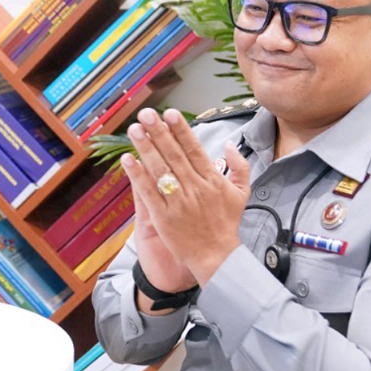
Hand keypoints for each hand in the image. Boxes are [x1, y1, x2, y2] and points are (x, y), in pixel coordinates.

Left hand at [121, 107, 250, 286]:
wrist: (217, 257)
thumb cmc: (227, 225)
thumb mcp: (241, 193)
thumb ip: (239, 166)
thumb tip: (228, 144)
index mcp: (211, 180)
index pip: (193, 149)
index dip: (180, 130)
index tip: (170, 113)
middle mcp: (194, 188)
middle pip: (173, 155)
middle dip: (159, 132)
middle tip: (146, 114)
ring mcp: (178, 202)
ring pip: (159, 170)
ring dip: (145, 148)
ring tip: (134, 129)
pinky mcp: (163, 217)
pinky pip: (148, 192)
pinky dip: (137, 175)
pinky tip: (128, 159)